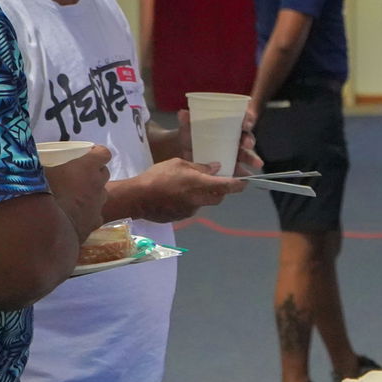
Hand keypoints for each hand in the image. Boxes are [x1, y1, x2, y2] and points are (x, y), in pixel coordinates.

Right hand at [46, 144, 111, 237]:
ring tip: (74, 198)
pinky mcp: (94, 224)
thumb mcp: (37, 170)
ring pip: (100, 195)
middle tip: (77, 176)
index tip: (87, 155)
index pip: (103, 153)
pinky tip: (74, 218)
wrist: (41, 227)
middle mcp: (97, 185)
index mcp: (86, 167)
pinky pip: (94, 215)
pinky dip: (87, 215)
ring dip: (91, 194)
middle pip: (103, 174)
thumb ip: (38, 162)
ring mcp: (97, 205)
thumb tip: (28, 156)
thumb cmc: (38, 192)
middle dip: (94, 173)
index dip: (97, 153)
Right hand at [118, 157, 243, 222]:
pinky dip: (189, 202)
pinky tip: (176, 196)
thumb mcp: (178, 164)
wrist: (136, 198)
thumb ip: (199, 167)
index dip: (238, 185)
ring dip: (202, 196)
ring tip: (187, 187)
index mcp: (199, 185)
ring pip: (204, 203)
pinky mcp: (181, 218)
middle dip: (220, 191)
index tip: (245, 183)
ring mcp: (190, 211)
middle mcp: (198, 201)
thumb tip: (215, 168)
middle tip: (214, 182)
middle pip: (218, 198)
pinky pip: (191, 209)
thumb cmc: (157, 176)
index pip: (226, 186)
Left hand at [174, 108, 259, 175]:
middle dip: (249, 141)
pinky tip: (245, 179)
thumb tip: (183, 113)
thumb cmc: (191, 134)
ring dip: (252, 158)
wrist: (184, 148)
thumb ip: (187, 121)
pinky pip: (239, 170)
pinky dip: (243, 174)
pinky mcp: (230, 166)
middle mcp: (235, 137)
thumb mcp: (190, 126)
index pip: (242, 119)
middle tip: (248, 144)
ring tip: (256, 163)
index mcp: (229, 124)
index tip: (246, 123)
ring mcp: (233, 153)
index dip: (247, 120)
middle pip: (246, 137)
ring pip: (246, 154)